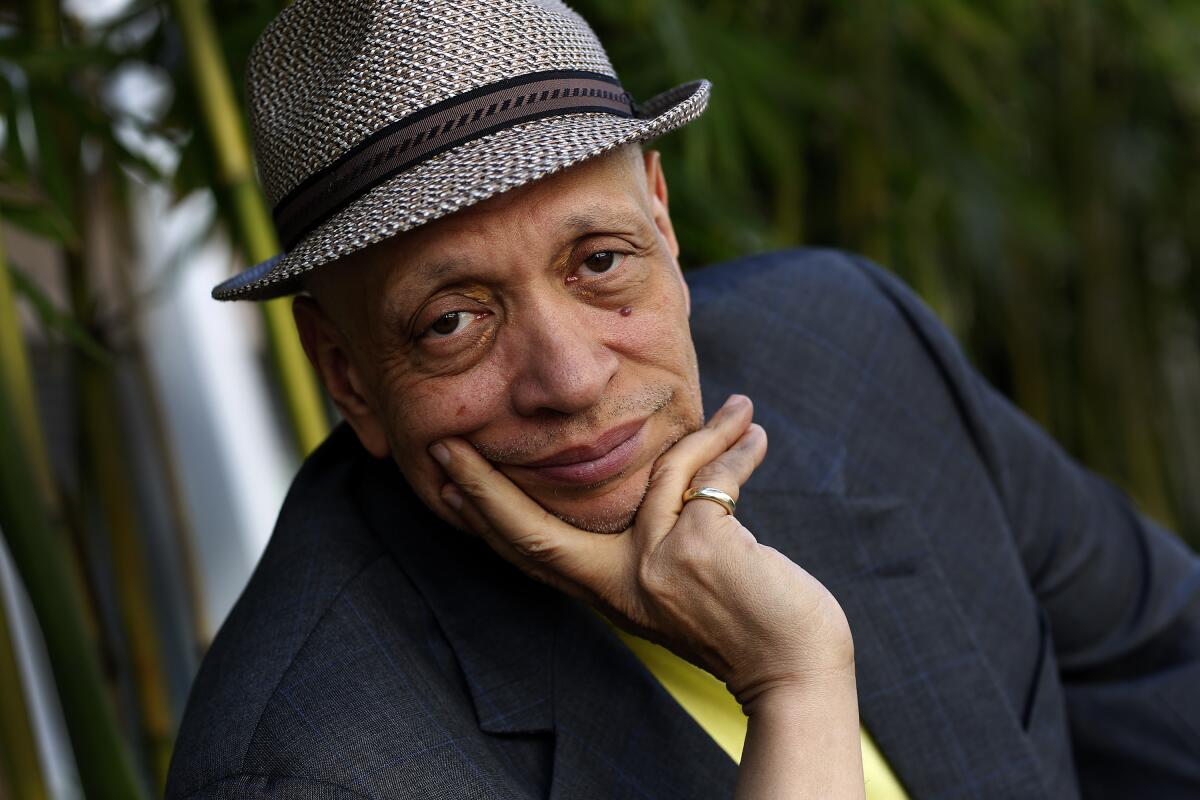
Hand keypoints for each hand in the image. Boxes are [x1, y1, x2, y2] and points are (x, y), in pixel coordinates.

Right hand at [429, 394, 852, 709]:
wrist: (795, 667)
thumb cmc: (748, 620)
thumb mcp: (684, 579)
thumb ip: (662, 531)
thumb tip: (678, 454)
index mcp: (611, 592)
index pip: (532, 552)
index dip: (486, 513)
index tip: (446, 475)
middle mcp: (621, 586)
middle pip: (533, 533)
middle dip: (485, 487)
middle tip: (448, 443)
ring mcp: (652, 566)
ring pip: (661, 471)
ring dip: (708, 434)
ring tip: (740, 410)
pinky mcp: (694, 547)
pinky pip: (708, 475)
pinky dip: (737, 448)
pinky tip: (753, 432)